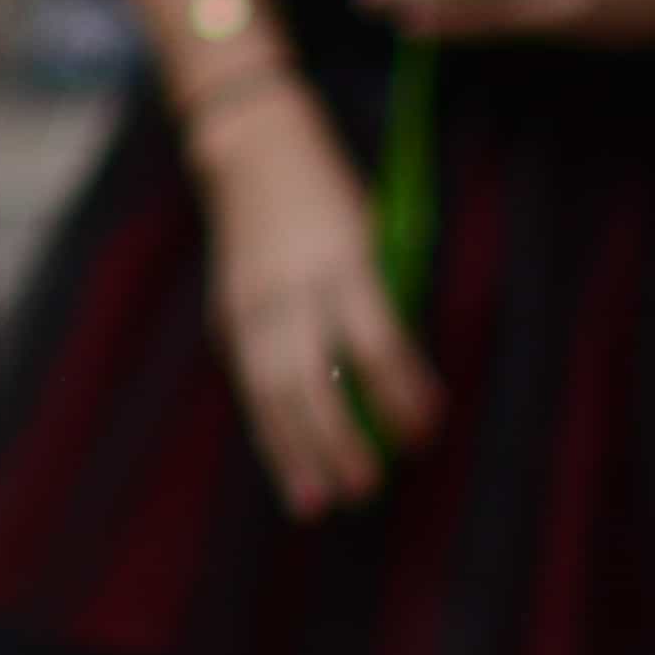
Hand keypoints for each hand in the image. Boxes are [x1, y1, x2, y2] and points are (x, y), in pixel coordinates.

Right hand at [186, 88, 440, 515]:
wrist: (252, 151)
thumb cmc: (331, 194)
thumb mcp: (374, 234)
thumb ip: (383, 302)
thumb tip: (407, 384)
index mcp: (342, 262)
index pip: (375, 342)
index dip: (401, 393)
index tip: (425, 432)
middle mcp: (292, 287)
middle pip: (314, 378)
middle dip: (340, 439)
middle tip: (367, 488)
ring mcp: (252, 304)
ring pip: (270, 391)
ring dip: (294, 453)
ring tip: (317, 503)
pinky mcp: (229, 315)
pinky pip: (250, 384)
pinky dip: (268, 430)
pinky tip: (287, 466)